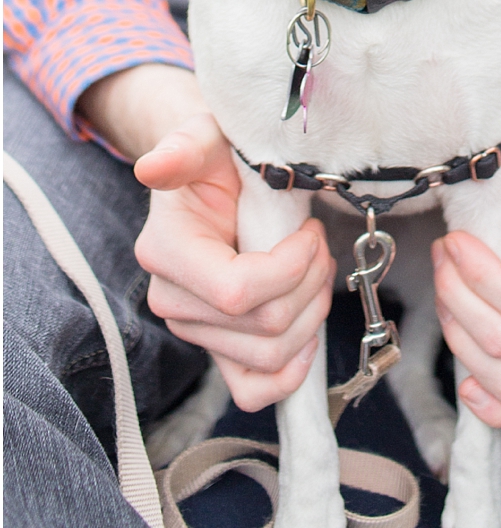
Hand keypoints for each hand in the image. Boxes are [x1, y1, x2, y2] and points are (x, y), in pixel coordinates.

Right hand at [134, 111, 335, 412]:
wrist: (219, 177)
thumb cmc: (219, 157)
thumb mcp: (206, 138)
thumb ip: (184, 148)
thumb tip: (156, 166)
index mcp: (165, 252)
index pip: (238, 292)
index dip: (292, 267)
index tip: (310, 230)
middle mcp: (174, 300)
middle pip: (265, 326)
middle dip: (312, 282)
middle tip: (318, 243)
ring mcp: (197, 330)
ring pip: (272, 355)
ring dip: (312, 312)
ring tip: (315, 268)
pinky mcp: (221, 348)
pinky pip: (252, 389)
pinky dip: (291, 373)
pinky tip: (309, 335)